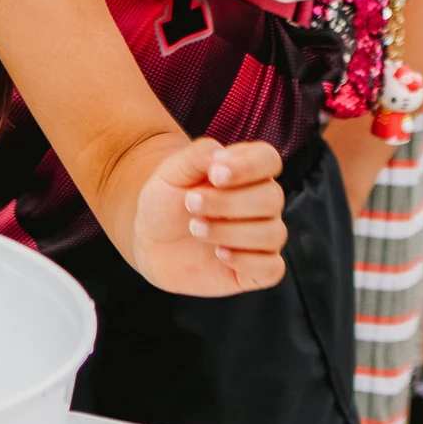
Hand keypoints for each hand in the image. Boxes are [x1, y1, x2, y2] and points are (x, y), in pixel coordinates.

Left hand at [130, 137, 286, 294]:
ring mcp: (260, 238)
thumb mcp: (171, 172)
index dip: (248, 166)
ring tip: (195, 228)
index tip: (214, 174)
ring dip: (231, 231)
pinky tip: (220, 254)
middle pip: (272, 198)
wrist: (150, 240)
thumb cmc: (165, 200)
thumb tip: (222, 153)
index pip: (269, 160)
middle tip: (191, 202)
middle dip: (229, 202)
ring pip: (272, 233)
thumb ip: (198, 156)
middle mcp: (261, 203)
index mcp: (246, 172)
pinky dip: (248, 262)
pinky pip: (272, 269)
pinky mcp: (255, 270)